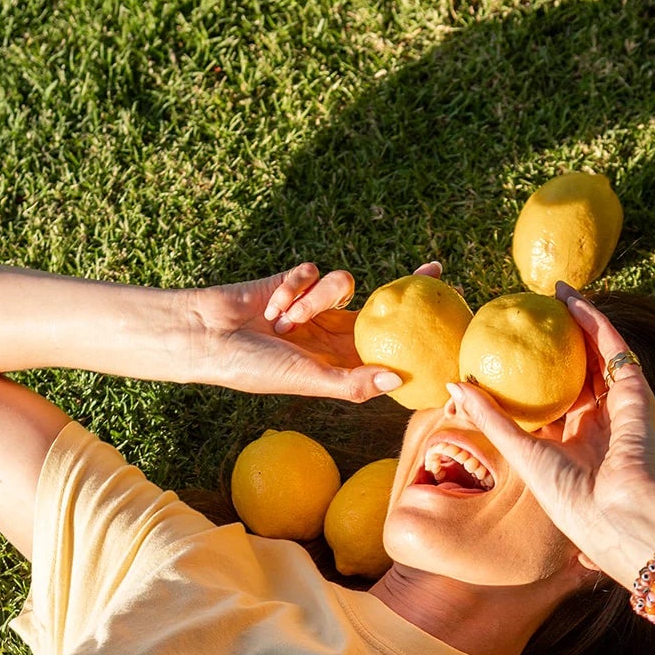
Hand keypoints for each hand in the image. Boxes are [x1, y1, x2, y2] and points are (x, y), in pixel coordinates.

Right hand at [186, 260, 443, 402]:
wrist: (209, 336)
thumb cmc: (255, 369)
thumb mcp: (309, 380)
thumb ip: (352, 383)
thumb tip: (397, 381)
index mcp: (337, 361)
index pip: (386, 345)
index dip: (413, 332)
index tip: (445, 319)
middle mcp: (330, 332)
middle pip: (377, 306)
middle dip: (404, 286)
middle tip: (434, 272)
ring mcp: (313, 304)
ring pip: (340, 285)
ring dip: (313, 301)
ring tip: (283, 320)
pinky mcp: (294, 280)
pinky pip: (312, 271)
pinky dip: (291, 287)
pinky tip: (271, 303)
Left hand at [446, 285, 654, 589]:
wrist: (615, 513)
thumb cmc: (567, 495)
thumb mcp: (520, 451)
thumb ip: (490, 417)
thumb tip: (454, 384)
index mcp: (575, 439)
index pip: (555, 397)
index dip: (536, 372)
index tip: (512, 347)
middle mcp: (600, 420)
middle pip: (580, 370)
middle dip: (561, 339)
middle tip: (536, 310)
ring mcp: (620, 405)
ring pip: (599, 353)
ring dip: (581, 321)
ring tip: (555, 293)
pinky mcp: (636, 393)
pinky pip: (615, 348)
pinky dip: (597, 323)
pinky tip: (574, 302)